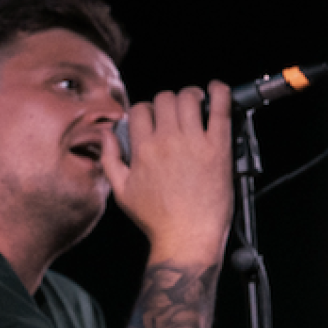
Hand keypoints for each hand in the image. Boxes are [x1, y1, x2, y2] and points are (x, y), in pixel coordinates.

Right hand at [102, 81, 233, 264]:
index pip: (141, 109)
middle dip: (168, 101)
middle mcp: (167, 141)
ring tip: (196, 102)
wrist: (187, 236)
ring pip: (189, 98)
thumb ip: (110, 159)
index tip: (153, 118)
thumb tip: (106, 134)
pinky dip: (220, 93)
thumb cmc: (156, 219)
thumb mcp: (121, 191)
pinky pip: (221, 108)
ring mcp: (194, 142)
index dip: (146, 110)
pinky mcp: (218, 147)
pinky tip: (217, 90)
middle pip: (165, 98)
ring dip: (191, 95)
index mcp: (143, 149)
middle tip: (175, 111)